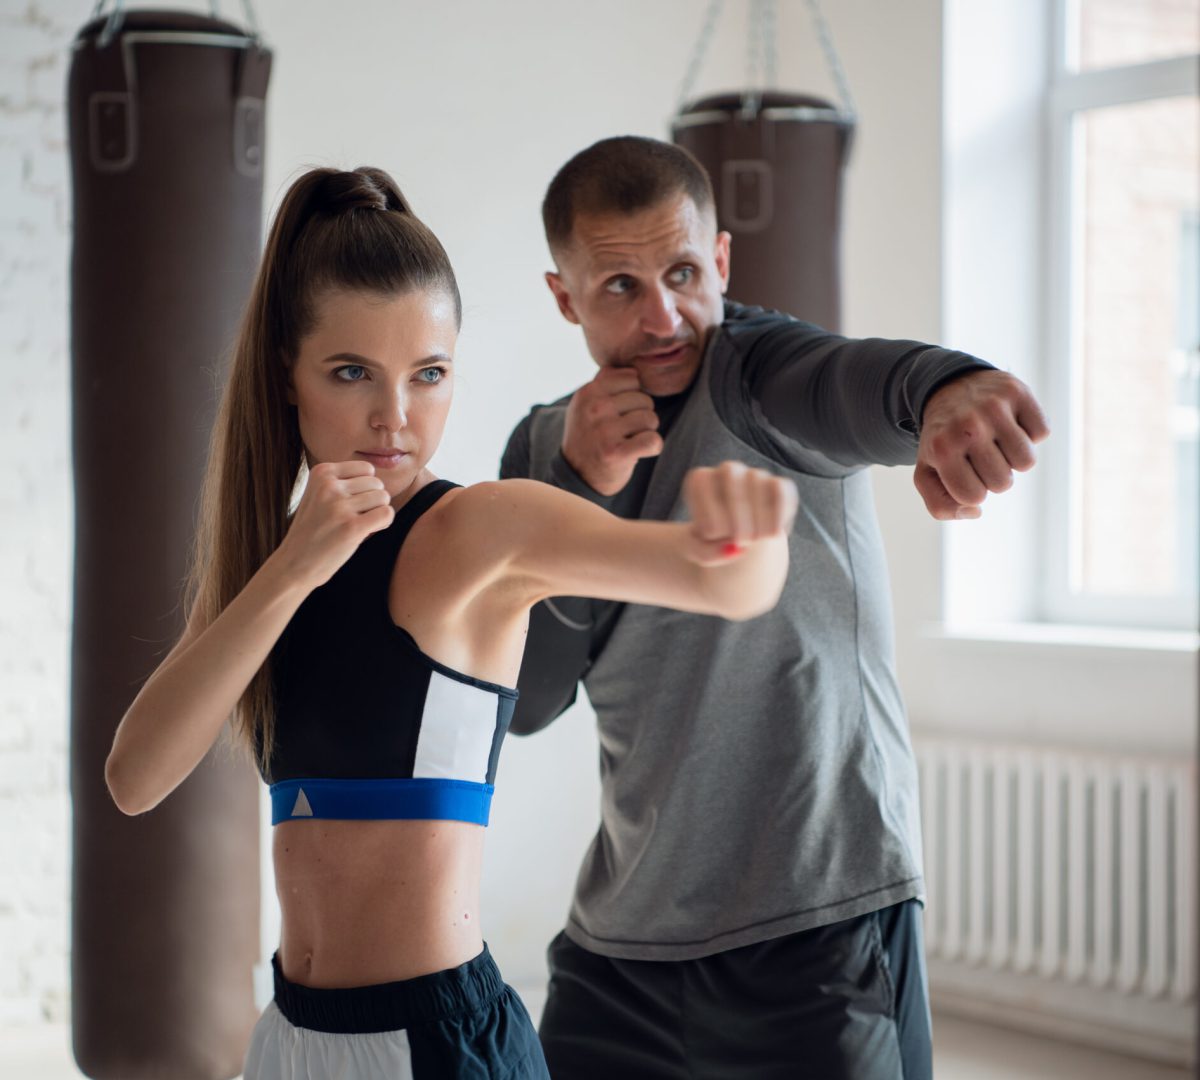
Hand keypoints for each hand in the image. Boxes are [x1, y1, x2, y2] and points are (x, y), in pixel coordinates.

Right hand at [274, 461, 394, 587]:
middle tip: (353, 518)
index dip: (365, 488)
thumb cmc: (313, 531)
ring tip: (357, 525)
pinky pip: (386, 513)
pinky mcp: (351, 527)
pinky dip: (383, 523)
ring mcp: (339, 506)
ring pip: (383, 498)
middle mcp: (329, 486)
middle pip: (377, 484)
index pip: (366, 469)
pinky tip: (367, 531)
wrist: (293, 564)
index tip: (350, 503)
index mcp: (321, 473)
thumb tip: (379, 477)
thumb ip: (343, 482)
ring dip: (377, 513)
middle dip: (372, 502)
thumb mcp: (319, 495)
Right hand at [562, 367, 662, 494]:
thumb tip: (631, 367)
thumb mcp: (585, 404)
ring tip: (629, 440)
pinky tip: (639, 451)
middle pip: (645, 400)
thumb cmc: (589, 435)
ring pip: (651, 419)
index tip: (622, 411)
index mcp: (588, 392)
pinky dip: (652, 447)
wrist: (577, 475)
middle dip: (641, 415)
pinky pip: (653, 440)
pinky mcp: (616, 453)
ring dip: (646, 432)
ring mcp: (604, 431)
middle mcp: (595, 408)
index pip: (632, 378)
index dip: (633, 395)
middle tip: (625, 430)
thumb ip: (604, 382)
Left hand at [682, 461, 798, 565]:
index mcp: (702, 480)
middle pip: (731, 473)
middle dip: (736, 511)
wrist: (739, 543)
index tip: (712, 534)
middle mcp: (728, 471)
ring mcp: (754, 476)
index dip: (708, 510)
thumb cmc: (713, 542)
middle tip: (740, 541)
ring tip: (756, 539)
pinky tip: (772, 534)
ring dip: (758, 515)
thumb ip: (704, 552)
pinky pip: (781, 490)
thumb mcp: (698, 552)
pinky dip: (778, 514)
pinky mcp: (778, 486)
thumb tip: (733, 550)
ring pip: (756, 479)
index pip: (702, 479)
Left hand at [915, 370, 1049, 519]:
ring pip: (1027, 461)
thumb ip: (939, 505)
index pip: (974, 497)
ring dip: (1014, 457)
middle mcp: (967, 427)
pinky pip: (1041, 433)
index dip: (974, 491)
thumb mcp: (926, 473)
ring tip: (996, 441)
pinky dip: (1029, 432)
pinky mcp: (1017, 392)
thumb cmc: (943, 439)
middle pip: (1003, 483)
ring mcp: (993, 407)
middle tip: (981, 454)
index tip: (965, 474)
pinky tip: (1010, 422)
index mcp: (942, 449)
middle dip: (994, 475)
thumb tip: (975, 511)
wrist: (950, 388)